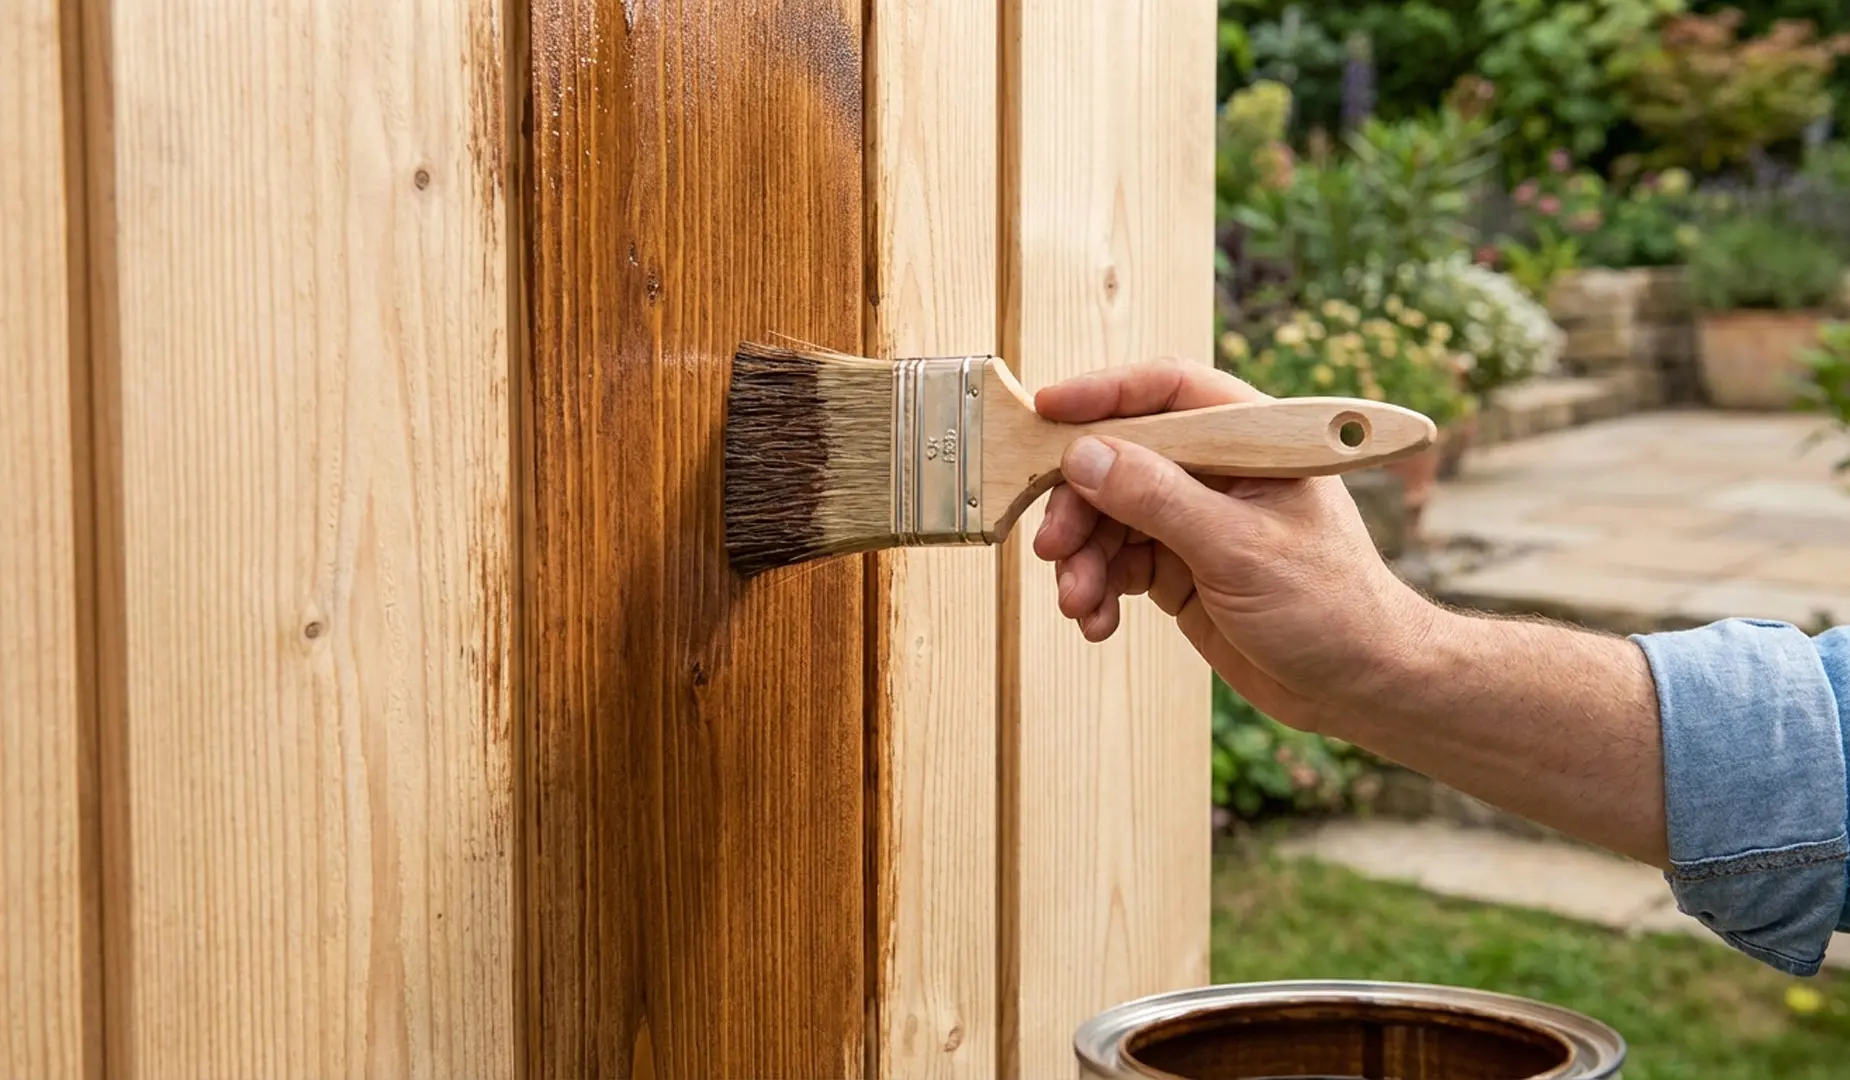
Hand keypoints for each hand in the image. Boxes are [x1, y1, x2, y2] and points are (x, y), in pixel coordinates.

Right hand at [1029, 357, 1439, 732]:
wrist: (1359, 686)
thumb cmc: (1331, 606)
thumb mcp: (1239, 549)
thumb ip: (1159, 499)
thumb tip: (1085, 456)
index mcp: (1251, 441)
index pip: (1168, 391)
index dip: (1104, 393)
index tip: (1046, 409)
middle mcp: (1218, 471)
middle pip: (1121, 459)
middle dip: (1079, 503)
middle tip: (1054, 545)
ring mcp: (1196, 520)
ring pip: (1110, 516)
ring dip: (1083, 558)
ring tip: (1079, 602)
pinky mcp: (1180, 567)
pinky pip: (1118, 563)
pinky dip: (1098, 589)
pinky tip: (1097, 620)